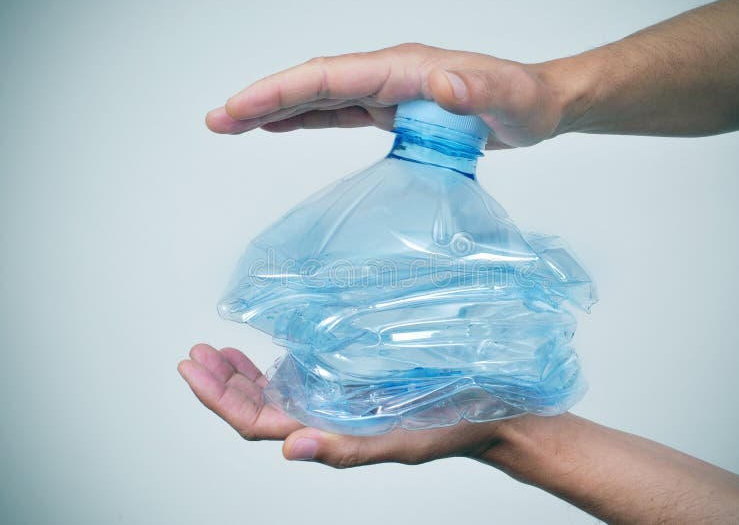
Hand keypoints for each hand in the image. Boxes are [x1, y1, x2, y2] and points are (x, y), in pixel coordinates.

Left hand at [178, 344, 503, 466]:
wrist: (485, 407)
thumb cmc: (446, 429)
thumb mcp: (398, 443)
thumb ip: (344, 449)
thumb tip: (288, 449)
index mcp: (326, 433)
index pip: (256, 424)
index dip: (220, 400)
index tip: (194, 368)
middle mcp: (323, 415)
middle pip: (255, 406)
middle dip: (220, 382)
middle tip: (195, 353)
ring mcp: (334, 396)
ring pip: (272, 391)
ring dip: (239, 372)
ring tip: (214, 349)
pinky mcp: (351, 377)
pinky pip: (301, 373)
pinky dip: (274, 362)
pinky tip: (263, 348)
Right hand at [205, 43, 573, 148]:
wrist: (538, 106)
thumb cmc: (526, 102)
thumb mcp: (509, 100)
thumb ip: (476, 90)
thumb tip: (438, 83)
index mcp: (404, 68)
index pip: (330, 77)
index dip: (281, 91)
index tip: (240, 108)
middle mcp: (389, 74)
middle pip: (313, 84)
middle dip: (262, 99)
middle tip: (216, 120)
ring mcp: (388, 91)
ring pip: (319, 97)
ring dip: (274, 109)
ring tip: (231, 124)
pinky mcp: (393, 110)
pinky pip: (339, 113)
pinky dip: (305, 119)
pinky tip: (280, 127)